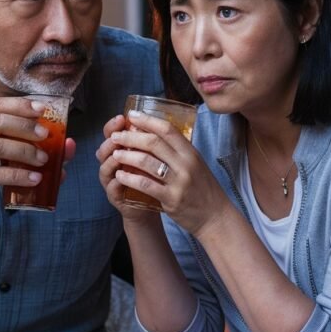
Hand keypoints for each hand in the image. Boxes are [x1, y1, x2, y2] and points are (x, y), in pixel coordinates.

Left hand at [105, 110, 230, 236]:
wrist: (216, 216)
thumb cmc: (203, 189)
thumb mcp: (196, 164)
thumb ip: (179, 152)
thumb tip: (156, 135)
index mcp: (191, 152)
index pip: (167, 129)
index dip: (147, 120)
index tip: (131, 115)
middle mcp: (186, 164)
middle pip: (153, 143)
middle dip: (130, 137)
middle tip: (116, 136)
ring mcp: (179, 182)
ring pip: (146, 162)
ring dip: (126, 156)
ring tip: (115, 154)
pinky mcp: (171, 199)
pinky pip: (145, 185)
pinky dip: (130, 178)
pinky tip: (120, 176)